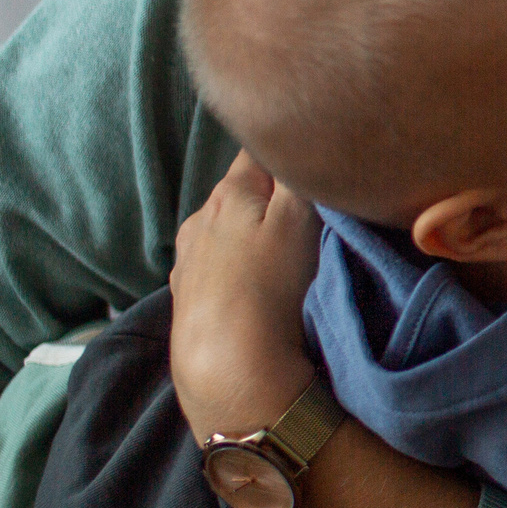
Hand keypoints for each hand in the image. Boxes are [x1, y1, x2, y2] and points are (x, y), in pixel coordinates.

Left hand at [168, 151, 320, 440]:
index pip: (261, 151)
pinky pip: (219, 268)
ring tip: (285, 256)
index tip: (317, 167)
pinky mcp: (189, 300)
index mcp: (229, 193)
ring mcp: (190, 261)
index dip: (291, 153)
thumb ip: (301, 173)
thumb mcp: (298, 216)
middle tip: (312, 214)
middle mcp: (200, 219)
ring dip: (253, 235)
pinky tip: (256, 288)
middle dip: (273, 197)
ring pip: (229, 231)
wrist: (227, 367)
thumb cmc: (268, 286)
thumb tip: (300, 140)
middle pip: (244, 193)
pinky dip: (238, 269)